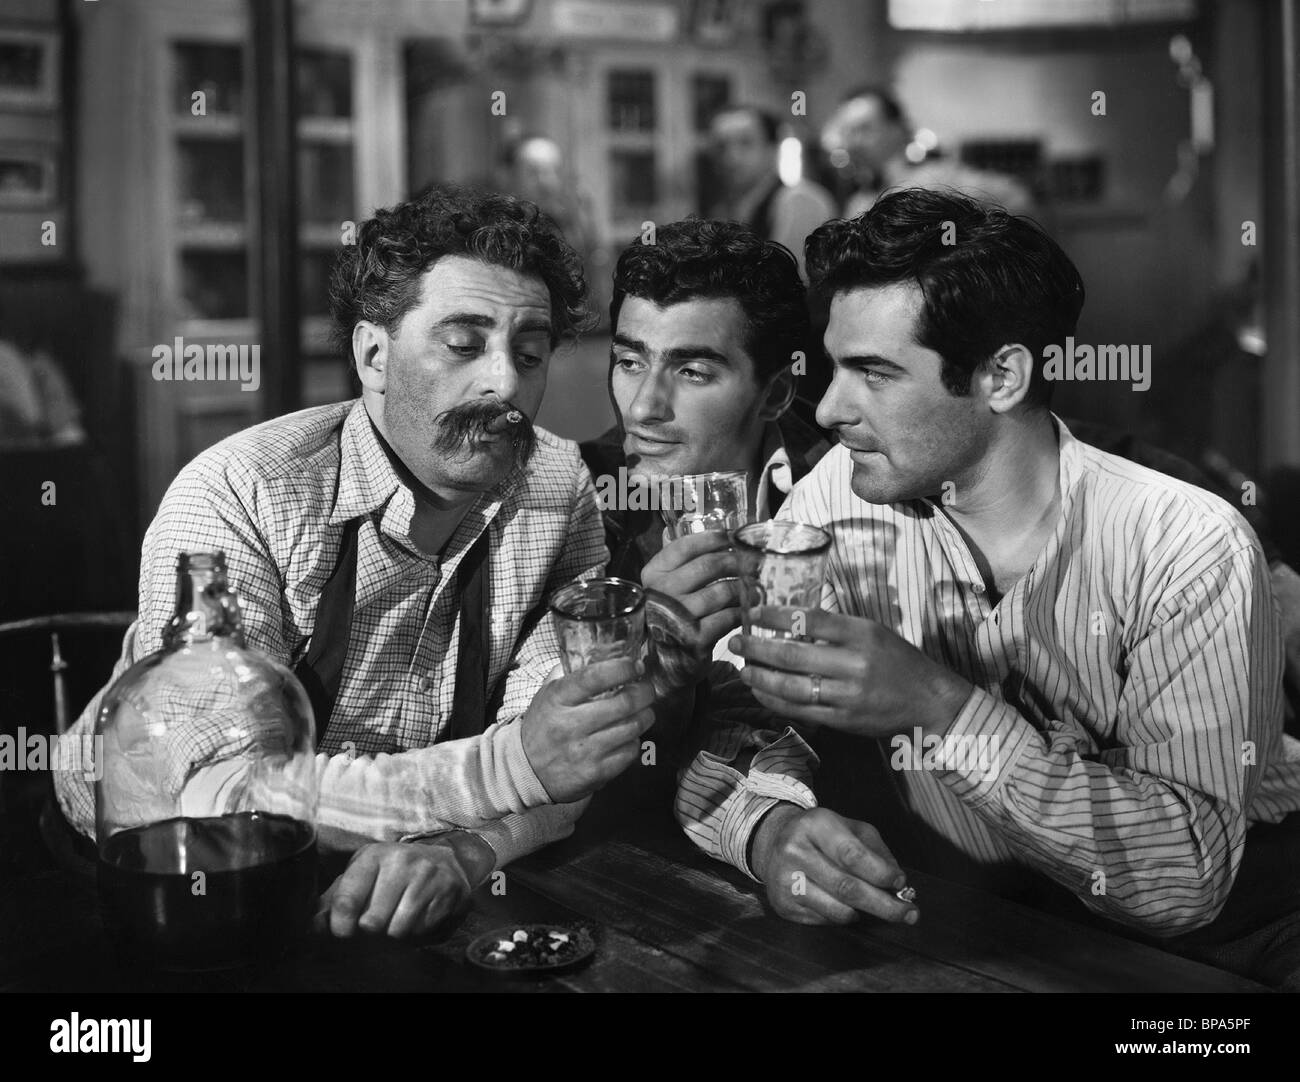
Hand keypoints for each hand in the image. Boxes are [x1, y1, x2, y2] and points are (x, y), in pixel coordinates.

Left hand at [315, 839, 474, 938]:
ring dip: (395, 935)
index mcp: (373, 856)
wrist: (446, 861)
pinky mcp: (450, 891)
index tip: (343, 933)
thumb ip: (333, 902)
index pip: (347, 899)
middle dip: (371, 933)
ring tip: (399, 920)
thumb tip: (309, 927)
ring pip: (398, 931)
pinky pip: (423, 931)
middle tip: (377, 925)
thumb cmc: (393, 874)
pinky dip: (418, 934)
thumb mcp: (362, 877)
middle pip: (372, 923)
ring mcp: (429, 876)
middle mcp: (402, 861)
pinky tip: (420, 918)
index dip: (340, 926)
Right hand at [521, 657, 656, 802]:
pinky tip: (629, 736)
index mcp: (558, 699)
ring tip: (644, 711)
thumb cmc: (542, 726)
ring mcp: (584, 751)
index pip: (595, 677)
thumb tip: (604, 653)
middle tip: (647, 690)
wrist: (525, 770)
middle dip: (645, 692)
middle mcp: (570, 725)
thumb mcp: (547, 694)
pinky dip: (635, 741)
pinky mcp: (595, 773)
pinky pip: (630, 752)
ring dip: (645, 716)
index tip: (635, 666)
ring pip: (633, 727)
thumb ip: (570, 672)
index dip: (622, 668)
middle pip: (624, 703)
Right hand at [642, 530, 741, 655]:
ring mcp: (677, 617)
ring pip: (722, 590)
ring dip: (744, 587)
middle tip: (753, 562)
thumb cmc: (673, 614)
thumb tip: (727, 537)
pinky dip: (742, 611)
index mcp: (653, 573)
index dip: (713, 538)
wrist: (665, 659)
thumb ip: (687, 562)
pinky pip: (728, 617)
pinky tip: (748, 609)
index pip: (685, 546)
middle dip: (737, 561)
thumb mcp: (669, 585)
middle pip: (709, 565)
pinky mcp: (694, 638)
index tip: (732, 537)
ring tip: (755, 587)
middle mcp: (661, 593)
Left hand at [731, 607, 971, 738]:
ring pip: (791, 686)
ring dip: (760, 677)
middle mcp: (854, 663)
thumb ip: (835, 628)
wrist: (928, 702)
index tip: (752, 613)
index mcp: (861, 633)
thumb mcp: (872, 632)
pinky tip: (760, 691)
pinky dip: (775, 701)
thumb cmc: (897, 661)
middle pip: (792, 655)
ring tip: (742, 669)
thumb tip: (790, 620)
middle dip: (757, 648)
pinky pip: (800, 710)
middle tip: (735, 642)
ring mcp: (847, 694)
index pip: (809, 619)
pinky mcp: (843, 720)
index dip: (775, 616)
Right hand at [751, 805, 917, 925]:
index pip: (852, 854)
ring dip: (864, 912)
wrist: (774, 843)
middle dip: (884, 905)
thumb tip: (898, 883)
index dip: (881, 872)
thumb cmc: (821, 836)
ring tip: (874, 905)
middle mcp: (795, 851)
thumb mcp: (850, 828)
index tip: (901, 882)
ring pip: (837, 910)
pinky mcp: (782, 904)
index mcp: (815, 825)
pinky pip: (824, 920)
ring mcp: (785, 880)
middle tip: (909, 914)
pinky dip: (843, 916)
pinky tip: (844, 904)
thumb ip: (877, 850)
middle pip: (846, 887)